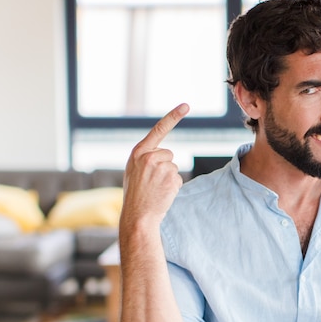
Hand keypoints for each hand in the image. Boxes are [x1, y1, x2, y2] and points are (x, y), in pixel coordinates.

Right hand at [121, 103, 189, 228]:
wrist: (137, 216)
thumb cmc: (135, 194)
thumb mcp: (134, 171)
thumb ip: (146, 159)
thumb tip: (167, 155)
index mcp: (138, 152)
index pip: (159, 129)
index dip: (173, 116)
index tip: (186, 105)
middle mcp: (149, 156)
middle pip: (169, 154)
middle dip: (164, 167)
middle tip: (152, 183)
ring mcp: (160, 167)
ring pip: (174, 168)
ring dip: (168, 179)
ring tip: (155, 189)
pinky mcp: (171, 178)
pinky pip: (178, 179)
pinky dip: (173, 188)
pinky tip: (161, 194)